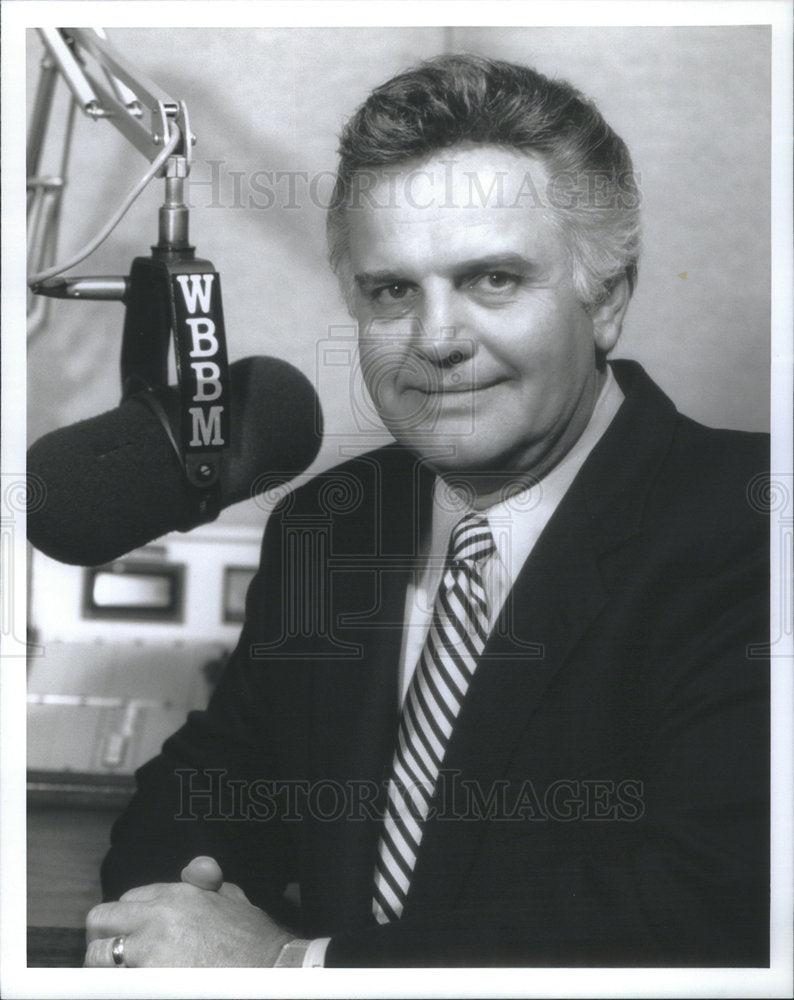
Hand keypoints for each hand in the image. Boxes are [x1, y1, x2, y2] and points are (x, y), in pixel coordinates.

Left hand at [84, 857, 291, 966]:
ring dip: (101, 967)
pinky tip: (130, 988)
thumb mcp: (230, 898)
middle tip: (112, 959)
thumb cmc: (254, 940)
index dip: (127, 920)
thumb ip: (204, 882)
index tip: (132, 937)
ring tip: (117, 979)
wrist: (271, 971)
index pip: (127, 900)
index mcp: (176, 894)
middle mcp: (157, 916)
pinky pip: (109, 983)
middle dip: (102, 938)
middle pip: (101, 919)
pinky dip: (112, 986)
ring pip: (96, 954)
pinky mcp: (147, 979)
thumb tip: (193, 870)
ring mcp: (149, 949)